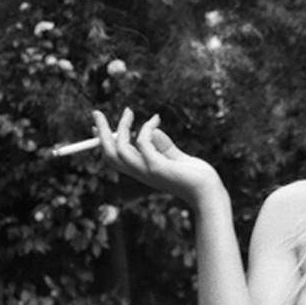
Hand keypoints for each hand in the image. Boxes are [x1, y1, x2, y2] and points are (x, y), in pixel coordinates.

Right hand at [92, 107, 217, 202]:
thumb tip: (152, 129)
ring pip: (120, 149)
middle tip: (97, 113)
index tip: (96, 126)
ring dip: (121, 127)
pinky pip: (143, 142)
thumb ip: (164, 147)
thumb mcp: (176, 158)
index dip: (103, 141)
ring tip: (129, 111)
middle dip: (100, 133)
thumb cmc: (196, 177)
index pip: (115, 158)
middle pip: (110, 154)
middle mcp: (141, 173)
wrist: (208, 193)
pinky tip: (156, 119)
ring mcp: (148, 171)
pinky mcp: (157, 166)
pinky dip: (146, 127)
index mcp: (143, 172)